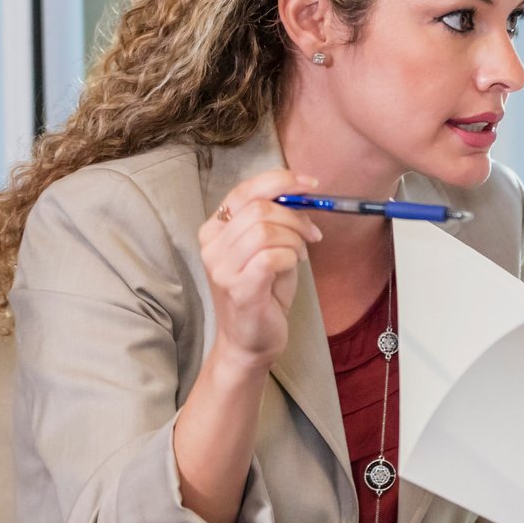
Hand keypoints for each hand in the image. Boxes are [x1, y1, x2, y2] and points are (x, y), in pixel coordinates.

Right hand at [196, 168, 321, 378]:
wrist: (251, 341)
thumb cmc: (264, 292)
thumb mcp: (270, 247)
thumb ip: (277, 219)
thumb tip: (303, 193)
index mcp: (215, 229)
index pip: (245, 190)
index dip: (282, 181)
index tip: (312, 185)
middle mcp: (211, 245)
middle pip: (259, 208)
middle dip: (296, 216)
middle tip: (312, 234)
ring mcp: (221, 268)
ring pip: (265, 230)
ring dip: (294, 238)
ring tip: (300, 254)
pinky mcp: (238, 288)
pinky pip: (272, 257)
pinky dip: (291, 257)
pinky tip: (292, 267)